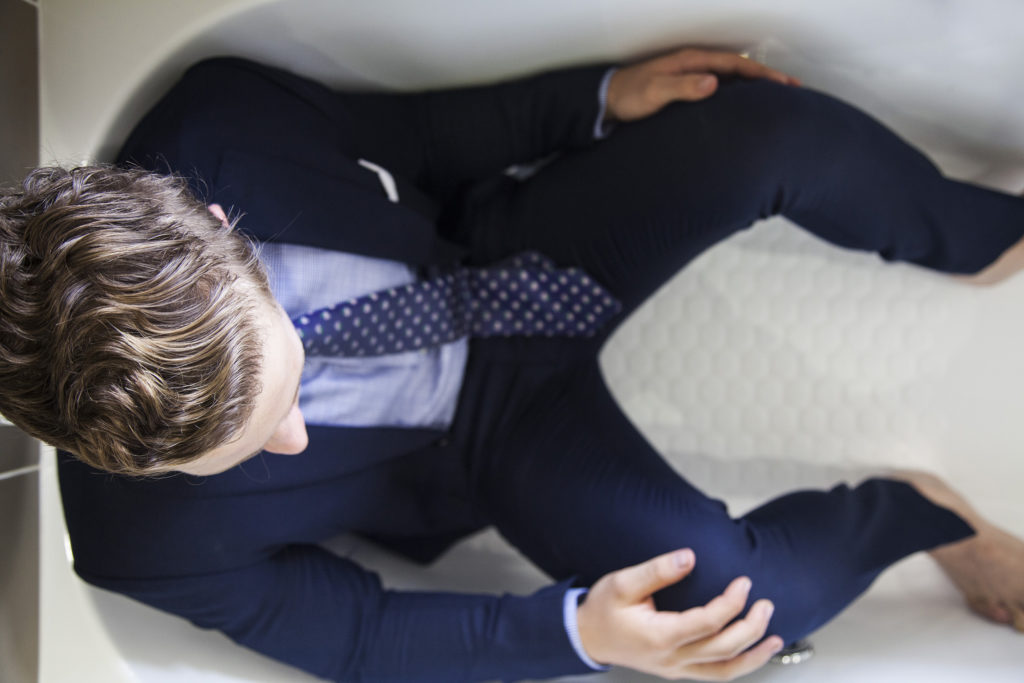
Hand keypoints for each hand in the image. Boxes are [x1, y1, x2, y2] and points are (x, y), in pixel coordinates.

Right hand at [577, 549, 783, 680]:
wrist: (587, 637)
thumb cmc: (603, 609)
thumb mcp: (622, 583)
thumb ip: (656, 570)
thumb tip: (688, 557)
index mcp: (659, 636)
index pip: (707, 623)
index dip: (731, 603)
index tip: (744, 582)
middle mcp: (672, 658)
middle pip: (723, 649)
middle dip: (751, 626)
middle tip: (764, 602)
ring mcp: (676, 669)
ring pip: (725, 670)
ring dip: (753, 654)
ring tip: (775, 636)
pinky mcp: (678, 671)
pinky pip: (716, 675)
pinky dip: (740, 666)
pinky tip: (754, 653)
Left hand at [605, 47, 799, 122]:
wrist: (608, 101)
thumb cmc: (629, 96)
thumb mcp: (654, 92)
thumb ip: (682, 87)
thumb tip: (713, 82)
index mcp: (691, 61)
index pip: (735, 65)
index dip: (761, 74)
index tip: (783, 83)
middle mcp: (695, 66)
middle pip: (739, 69)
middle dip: (766, 78)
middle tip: (793, 90)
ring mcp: (691, 77)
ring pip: (732, 79)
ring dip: (755, 87)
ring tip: (778, 98)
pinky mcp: (687, 90)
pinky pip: (720, 89)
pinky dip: (738, 95)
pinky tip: (746, 107)